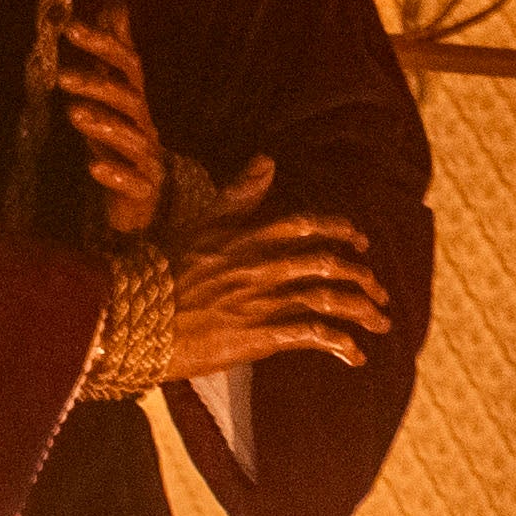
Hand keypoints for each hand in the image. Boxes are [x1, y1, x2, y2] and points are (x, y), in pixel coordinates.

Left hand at [46, 0, 171, 240]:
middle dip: (97, 85)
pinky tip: (93, 166)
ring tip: (73, 113)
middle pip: (129, 98)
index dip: (101, 44)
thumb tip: (115, 6)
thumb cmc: (122, 141)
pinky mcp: (144, 190)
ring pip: (132, 138)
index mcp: (135, 100)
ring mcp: (147, 158)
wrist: (143, 199)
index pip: (126, 64)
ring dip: (103, 124)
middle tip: (62, 77)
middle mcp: (144, 124)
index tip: (70, 28)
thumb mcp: (114, 96)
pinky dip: (115, 174)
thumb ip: (113, 55)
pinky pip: (134, 182)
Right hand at [103, 207, 386, 391]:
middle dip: (363, 279)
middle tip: (379, 292)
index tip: (361, 240)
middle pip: (332, 264)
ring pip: (332, 299)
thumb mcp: (203, 220)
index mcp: (253, 235)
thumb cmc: (163, 268)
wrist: (135, 314)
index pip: (311, 225)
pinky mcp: (262, 335)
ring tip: (380, 323)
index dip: (343, 231)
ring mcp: (266, 299)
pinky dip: (343, 345)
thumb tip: (266, 160)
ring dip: (363, 311)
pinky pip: (316, 336)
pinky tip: (356, 356)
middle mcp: (266, 264)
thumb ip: (239, 193)